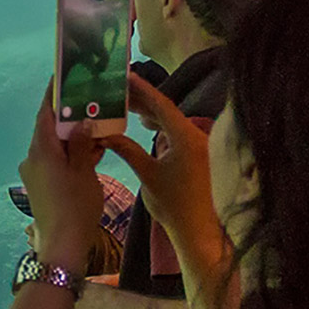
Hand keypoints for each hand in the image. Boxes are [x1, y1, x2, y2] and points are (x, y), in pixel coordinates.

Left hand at [19, 86, 107, 271]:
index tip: (61, 77)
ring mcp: (35, 174)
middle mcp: (33, 159)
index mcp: (41, 150)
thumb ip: (81, 144)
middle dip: (69, 117)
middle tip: (90, 101)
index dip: (53, 94)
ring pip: (55, 147)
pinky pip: (56, 162)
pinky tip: (93, 151)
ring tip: (98, 126)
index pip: (44, 113)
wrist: (62, 245)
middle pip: (49, 129)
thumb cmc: (75, 206)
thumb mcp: (84, 171)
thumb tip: (80, 123)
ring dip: (73, 137)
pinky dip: (71, 154)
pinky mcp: (42, 187)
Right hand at [110, 72, 211, 242]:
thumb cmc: (174, 206)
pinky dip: (162, 127)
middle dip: (142, 100)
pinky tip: (148, 126)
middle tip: (118, 90)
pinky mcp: (202, 154)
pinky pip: (180, 132)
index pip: (161, 105)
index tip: (125, 76)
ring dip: (151, 113)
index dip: (141, 89)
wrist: (201, 232)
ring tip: (127, 107)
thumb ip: (127, 149)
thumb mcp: (147, 175)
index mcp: (186, 138)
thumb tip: (106, 135)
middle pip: (168, 110)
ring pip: (173, 121)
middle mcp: (198, 136)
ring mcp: (202, 145)